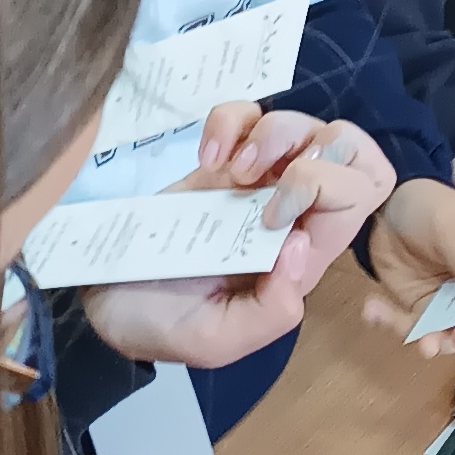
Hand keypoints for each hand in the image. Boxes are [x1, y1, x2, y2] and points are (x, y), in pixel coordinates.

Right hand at [81, 107, 393, 367]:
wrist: (96, 294)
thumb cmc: (158, 323)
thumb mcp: (214, 340)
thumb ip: (269, 313)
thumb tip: (300, 246)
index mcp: (301, 258)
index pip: (359, 201)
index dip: (332, 188)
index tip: (270, 215)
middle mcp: (290, 214)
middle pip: (348, 151)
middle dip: (315, 146)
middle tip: (260, 176)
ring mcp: (256, 182)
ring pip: (300, 126)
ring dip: (270, 133)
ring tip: (226, 168)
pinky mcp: (219, 160)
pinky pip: (246, 115)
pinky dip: (231, 121)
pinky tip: (206, 154)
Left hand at [361, 178, 454, 349]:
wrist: (386, 209)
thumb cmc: (430, 207)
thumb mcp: (451, 225)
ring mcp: (448, 301)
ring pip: (449, 331)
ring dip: (439, 342)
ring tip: (426, 346)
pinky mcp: (418, 309)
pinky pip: (411, 326)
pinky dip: (393, 323)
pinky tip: (372, 309)